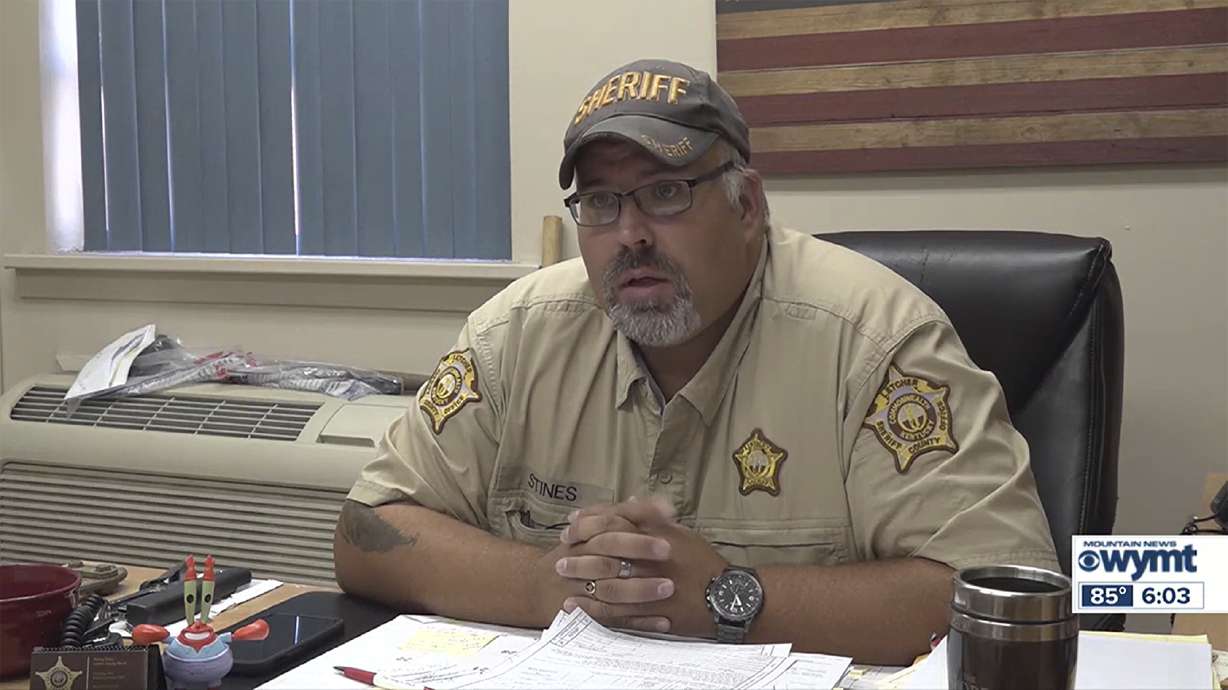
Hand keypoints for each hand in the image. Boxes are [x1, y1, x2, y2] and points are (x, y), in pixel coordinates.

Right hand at [529, 513, 673, 628]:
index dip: (638, 513)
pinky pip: (615, 619)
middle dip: (639, 548)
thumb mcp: (589, 531)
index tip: (667, 512)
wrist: (534, 586)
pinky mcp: (587, 615)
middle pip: (609, 549)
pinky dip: (640, 622)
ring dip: (642, 589)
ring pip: (612, 588)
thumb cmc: (572, 556)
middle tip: (667, 549)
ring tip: (669, 587)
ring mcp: (582, 588)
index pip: (611, 518)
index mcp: (586, 535)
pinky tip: (663, 622)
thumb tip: (647, 500)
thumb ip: (620, 517)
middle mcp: (582, 558)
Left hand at [559, 497, 728, 636]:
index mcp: (656, 536)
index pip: (614, 523)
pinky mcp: (653, 614)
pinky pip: (617, 614)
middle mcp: (652, 561)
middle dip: (579, 557)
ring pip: (608, 585)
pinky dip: (594, 610)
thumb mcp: (682, 532)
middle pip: (606, 555)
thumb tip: (629, 502)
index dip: (588, 524)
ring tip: (564, 584)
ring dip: (582, 583)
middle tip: (560, 561)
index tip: (571, 528)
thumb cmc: (704, 563)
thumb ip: (653, 518)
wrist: (730, 598)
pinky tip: (577, 609)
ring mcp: (652, 589)